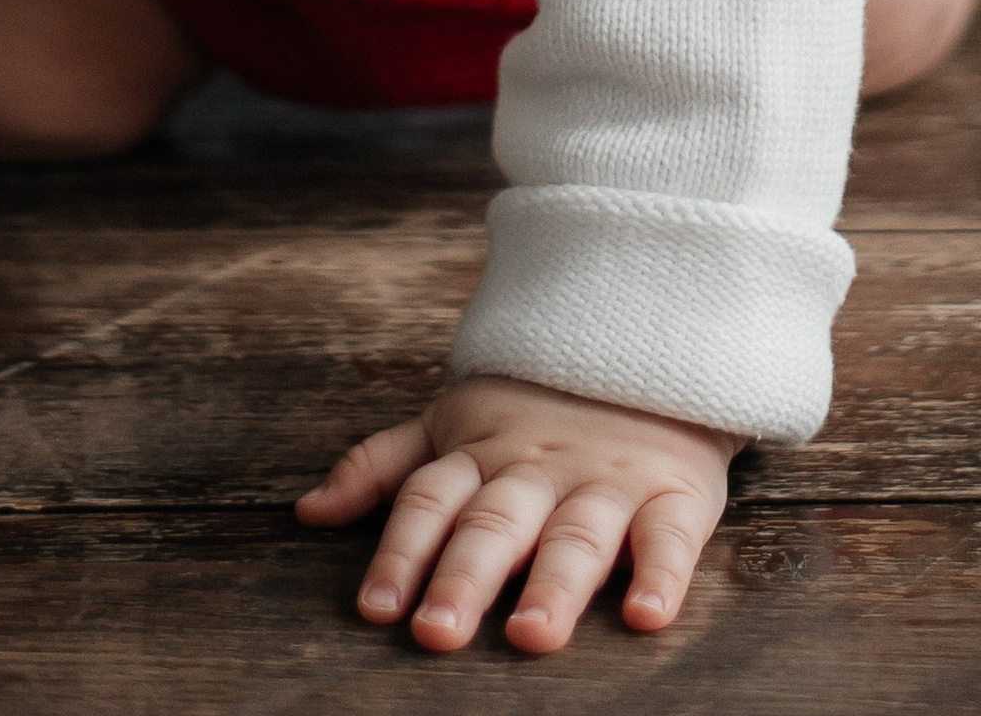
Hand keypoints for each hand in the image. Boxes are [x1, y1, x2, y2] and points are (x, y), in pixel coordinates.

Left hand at [296, 370, 732, 653]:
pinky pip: (670, 535)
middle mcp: (539, 470)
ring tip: (531, 636)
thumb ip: (382, 466)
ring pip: (576, 532)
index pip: (430, 498)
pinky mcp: (674, 493)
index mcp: (483, 453)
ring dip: (553, 583)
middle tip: (437, 632)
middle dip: (464, 576)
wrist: (649, 345)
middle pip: (495, 521)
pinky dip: (662, 574)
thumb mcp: (451, 422)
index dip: (401, 550)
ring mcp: (607, 481)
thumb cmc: (535, 407)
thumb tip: (306, 512)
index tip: (376, 609)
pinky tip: (646, 615)